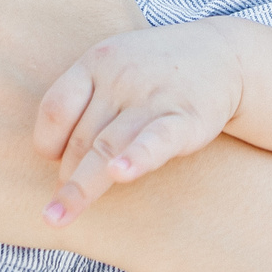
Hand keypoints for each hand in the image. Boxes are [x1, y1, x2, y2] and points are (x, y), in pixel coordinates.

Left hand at [35, 22, 245, 224]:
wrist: (225, 56)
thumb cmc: (156, 70)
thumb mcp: (115, 65)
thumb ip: (84, 100)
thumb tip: (52, 156)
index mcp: (96, 62)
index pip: (56, 108)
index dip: (47, 142)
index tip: (54, 161)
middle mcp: (120, 77)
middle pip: (81, 138)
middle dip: (70, 177)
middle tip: (65, 203)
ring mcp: (153, 97)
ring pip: (107, 147)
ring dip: (81, 186)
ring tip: (60, 215)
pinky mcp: (186, 118)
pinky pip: (156, 140)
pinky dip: (138, 157)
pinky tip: (121, 173)